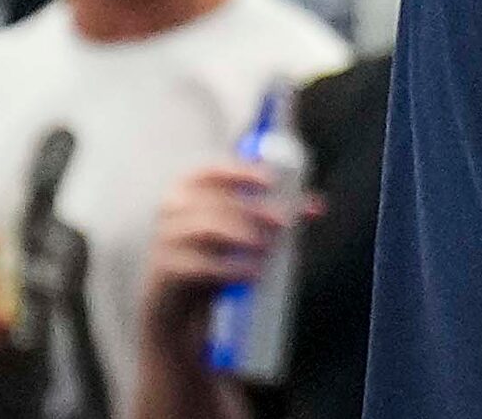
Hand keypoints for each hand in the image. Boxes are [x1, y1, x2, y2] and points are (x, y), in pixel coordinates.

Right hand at [141, 162, 291, 346]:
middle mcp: (172, 208)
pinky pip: (201, 265)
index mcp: (186, 190)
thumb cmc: (210, 260)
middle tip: (285, 224)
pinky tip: (253, 274)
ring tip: (268, 249)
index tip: (270, 181)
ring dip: (243, 235)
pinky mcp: (167, 271)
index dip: (241, 172)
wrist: (175, 310)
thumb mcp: (238, 234)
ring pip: (208, 227)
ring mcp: (164, 239)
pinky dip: (231, 268)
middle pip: (216, 200)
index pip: (212, 170)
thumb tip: (316, 206)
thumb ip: (273, 216)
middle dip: (254, 210)